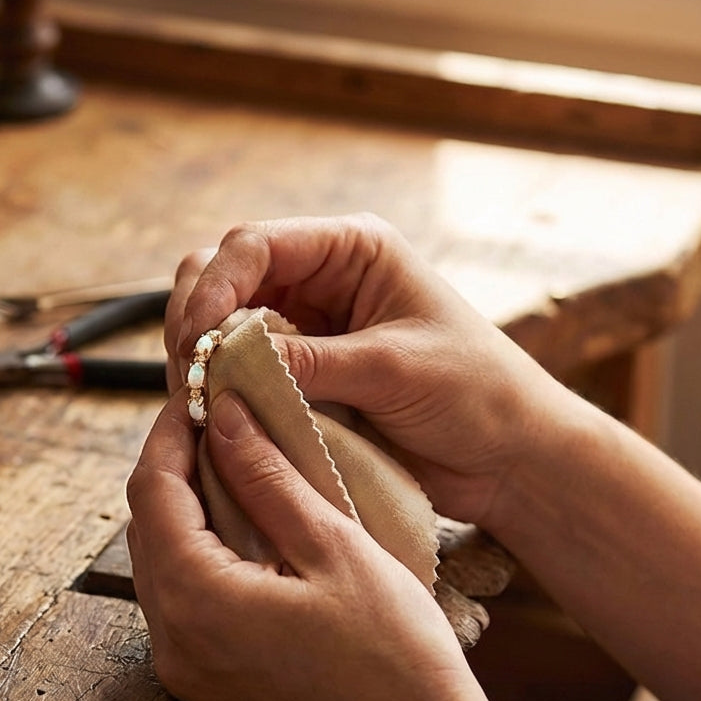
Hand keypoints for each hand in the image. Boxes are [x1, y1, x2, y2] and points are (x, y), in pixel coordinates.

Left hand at [126, 386, 475, 700]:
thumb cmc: (396, 659)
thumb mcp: (333, 548)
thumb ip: (267, 477)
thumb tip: (225, 418)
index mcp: (197, 603)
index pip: (152, 491)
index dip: (170, 432)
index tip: (198, 392)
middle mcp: (174, 642)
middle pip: (148, 527)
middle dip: (177, 466)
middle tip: (220, 421)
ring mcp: (187, 670)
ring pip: (162, 563)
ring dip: (188, 509)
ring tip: (235, 463)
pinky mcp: (208, 683)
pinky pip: (183, 599)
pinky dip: (201, 552)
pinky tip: (243, 526)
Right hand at [165, 213, 571, 527]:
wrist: (508, 456)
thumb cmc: (475, 393)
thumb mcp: (390, 367)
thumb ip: (307, 362)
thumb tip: (224, 363)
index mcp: (351, 249)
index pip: (255, 245)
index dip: (215, 286)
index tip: (199, 340)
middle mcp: (321, 280)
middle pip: (224, 275)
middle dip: (197, 318)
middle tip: (192, 375)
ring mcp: (307, 328)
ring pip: (223, 324)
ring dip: (203, 357)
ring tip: (200, 400)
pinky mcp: (302, 374)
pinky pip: (241, 370)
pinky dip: (221, 388)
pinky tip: (218, 415)